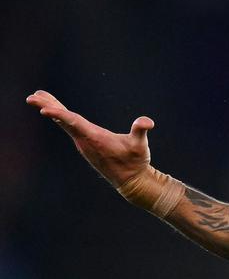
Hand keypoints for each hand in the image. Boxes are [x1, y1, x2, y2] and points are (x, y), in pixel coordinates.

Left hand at [26, 90, 154, 186]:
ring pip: (64, 122)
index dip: (59, 114)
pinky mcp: (86, 144)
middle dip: (47, 107)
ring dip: (51, 109)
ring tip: (38, 97)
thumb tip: (146, 122)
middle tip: (30, 97)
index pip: (74, 123)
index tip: (43, 109)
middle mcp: (85, 140)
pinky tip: (56, 111)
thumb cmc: (135, 162)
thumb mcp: (140, 146)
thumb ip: (141, 131)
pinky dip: (60, 116)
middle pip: (63, 120)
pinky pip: (68, 126)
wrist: (131, 181)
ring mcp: (83, 143)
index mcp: (95, 138)